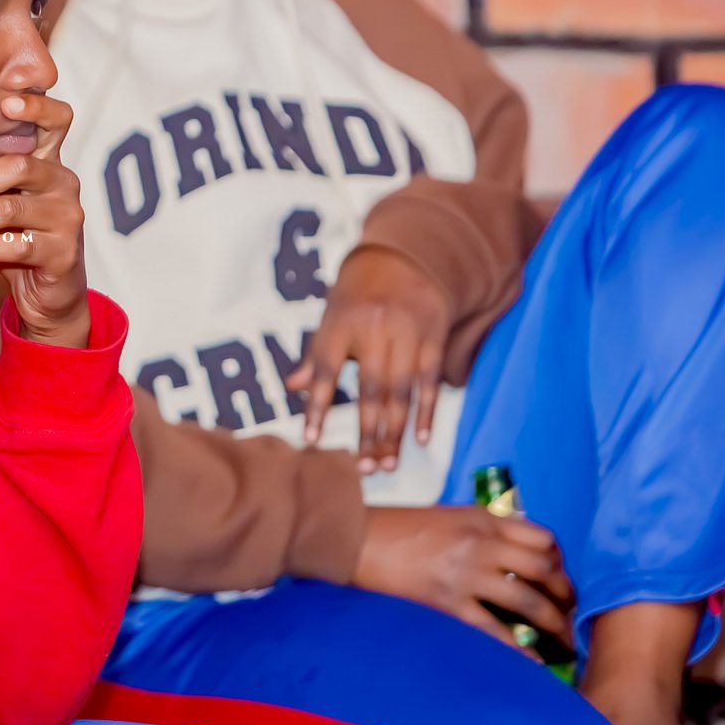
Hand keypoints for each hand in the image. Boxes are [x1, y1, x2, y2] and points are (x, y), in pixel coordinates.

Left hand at [0, 94, 89, 347]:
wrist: (48, 294)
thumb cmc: (16, 237)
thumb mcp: (3, 200)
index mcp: (51, 162)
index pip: (58, 120)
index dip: (36, 106)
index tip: (4, 103)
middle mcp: (65, 184)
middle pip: (17, 165)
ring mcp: (68, 218)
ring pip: (8, 209)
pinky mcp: (63, 253)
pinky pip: (12, 245)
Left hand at [286, 246, 452, 469]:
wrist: (404, 257)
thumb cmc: (358, 293)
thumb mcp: (330, 315)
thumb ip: (315, 354)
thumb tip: (291, 387)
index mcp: (340, 323)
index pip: (324, 370)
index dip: (317, 406)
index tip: (310, 438)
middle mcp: (373, 329)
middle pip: (370, 389)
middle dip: (368, 432)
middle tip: (364, 467)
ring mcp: (407, 332)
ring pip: (401, 391)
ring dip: (395, 431)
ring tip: (387, 463)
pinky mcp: (434, 336)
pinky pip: (429, 380)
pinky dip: (425, 411)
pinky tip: (420, 437)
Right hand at [355, 506, 574, 655]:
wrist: (355, 539)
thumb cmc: (396, 527)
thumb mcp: (447, 516)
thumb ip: (482, 529)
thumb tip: (513, 552)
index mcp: (481, 518)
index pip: (542, 537)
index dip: (560, 561)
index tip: (561, 577)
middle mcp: (481, 543)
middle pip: (544, 568)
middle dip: (566, 594)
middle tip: (571, 611)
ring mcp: (466, 574)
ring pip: (529, 601)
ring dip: (554, 624)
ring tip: (564, 640)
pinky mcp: (448, 602)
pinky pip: (496, 631)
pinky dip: (521, 650)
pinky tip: (534, 662)